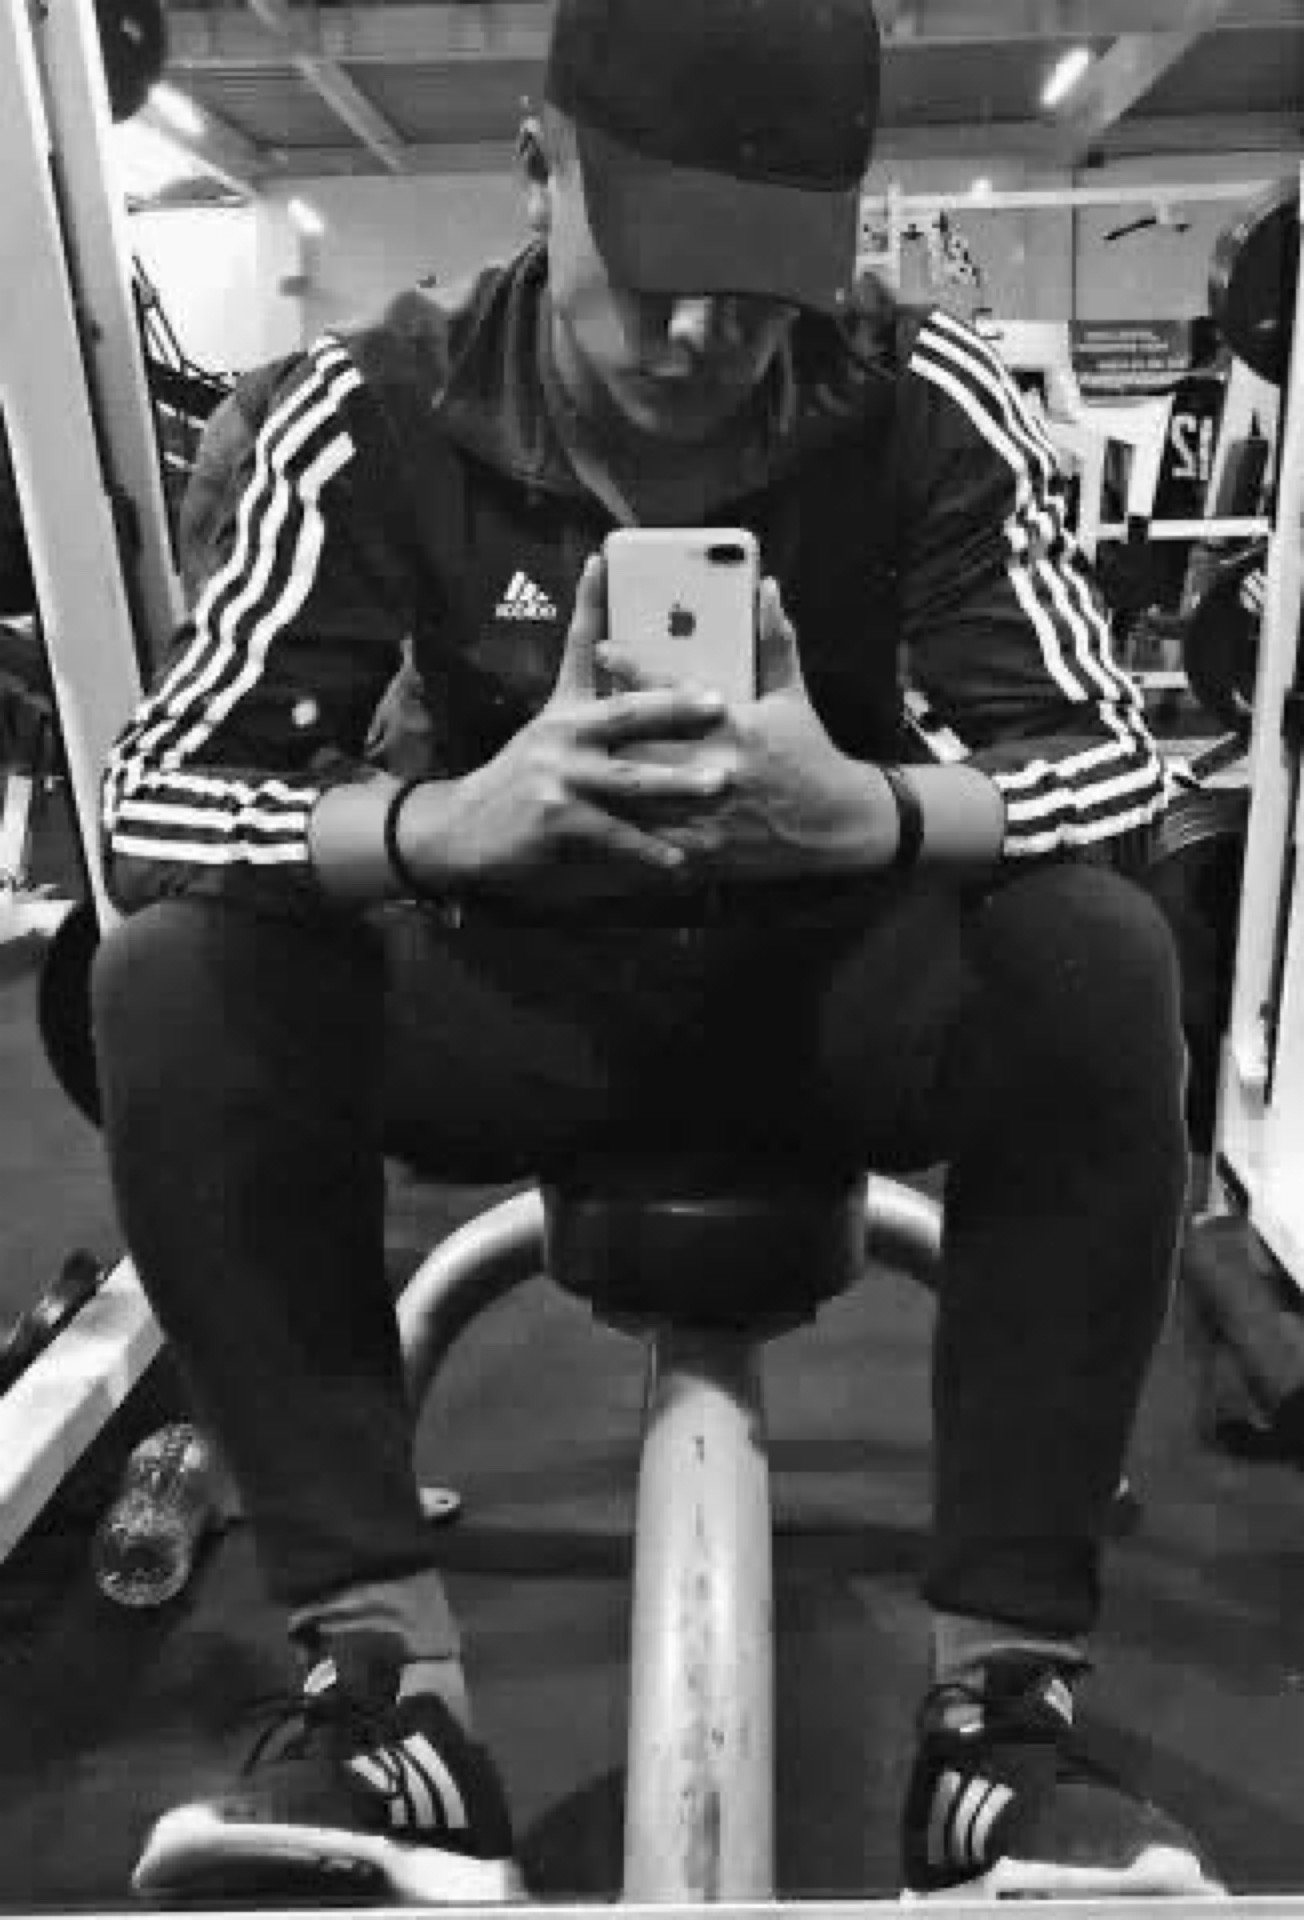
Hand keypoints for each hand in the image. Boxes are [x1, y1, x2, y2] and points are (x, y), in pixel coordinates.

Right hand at [398, 555, 731, 902]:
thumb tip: (605, 614)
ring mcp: (558, 779)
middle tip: (721, 706)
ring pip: (629, 781)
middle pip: (624, 715)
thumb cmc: (522, 773)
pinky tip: (681, 860)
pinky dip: (649, 850)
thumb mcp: (550, 721)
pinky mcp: (556, 823)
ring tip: (718, 784)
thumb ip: (585, 676)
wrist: (465, 829)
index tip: (611, 566)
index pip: (585, 648)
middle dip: (675, 708)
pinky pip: (614, 836)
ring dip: (676, 784)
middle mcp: (561, 737)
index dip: (594, 604)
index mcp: (567, 709)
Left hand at [598, 578, 896, 880]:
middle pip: (645, 746)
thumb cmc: (811, 754)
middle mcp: (719, 768)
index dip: (634, 668)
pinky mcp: (706, 847)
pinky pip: (653, 839)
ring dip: (605, 783)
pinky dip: (624, 829)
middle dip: (605, 731)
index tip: (603, 650)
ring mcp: (709, 813)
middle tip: (570, 714)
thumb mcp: (793, 697)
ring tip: (572, 766)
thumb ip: (773, 643)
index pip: (675, 692)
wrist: (836, 825)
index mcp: (737, 726)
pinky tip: (595, 820)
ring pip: (641, 798)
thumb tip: (765, 590)